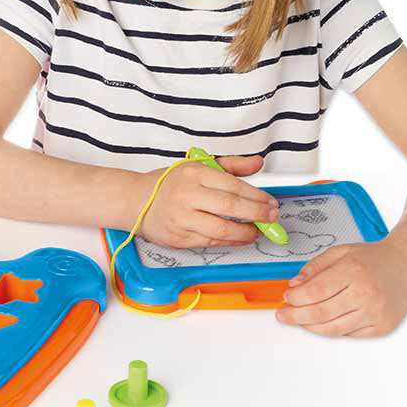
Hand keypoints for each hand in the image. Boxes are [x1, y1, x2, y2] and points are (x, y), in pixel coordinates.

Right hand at [138, 155, 278, 249]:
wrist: (135, 201)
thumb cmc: (168, 183)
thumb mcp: (197, 166)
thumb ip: (230, 165)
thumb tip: (257, 163)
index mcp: (193, 173)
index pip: (233, 185)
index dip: (257, 196)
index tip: (270, 202)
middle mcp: (186, 195)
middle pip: (230, 207)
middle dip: (257, 214)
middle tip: (271, 217)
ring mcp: (182, 218)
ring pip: (222, 230)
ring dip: (246, 233)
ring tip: (256, 231)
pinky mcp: (179, 237)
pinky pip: (211, 243)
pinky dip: (230, 242)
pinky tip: (239, 237)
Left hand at [277, 240, 406, 336]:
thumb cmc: (373, 259)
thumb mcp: (340, 252)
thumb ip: (314, 268)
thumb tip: (294, 286)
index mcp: (353, 271)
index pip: (315, 291)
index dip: (295, 298)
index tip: (286, 298)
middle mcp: (366, 294)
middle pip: (320, 313)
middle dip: (295, 316)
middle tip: (283, 315)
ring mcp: (376, 313)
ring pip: (333, 329)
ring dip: (310, 326)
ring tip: (299, 320)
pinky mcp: (382, 327)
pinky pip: (349, 334)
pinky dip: (331, 329)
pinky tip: (322, 322)